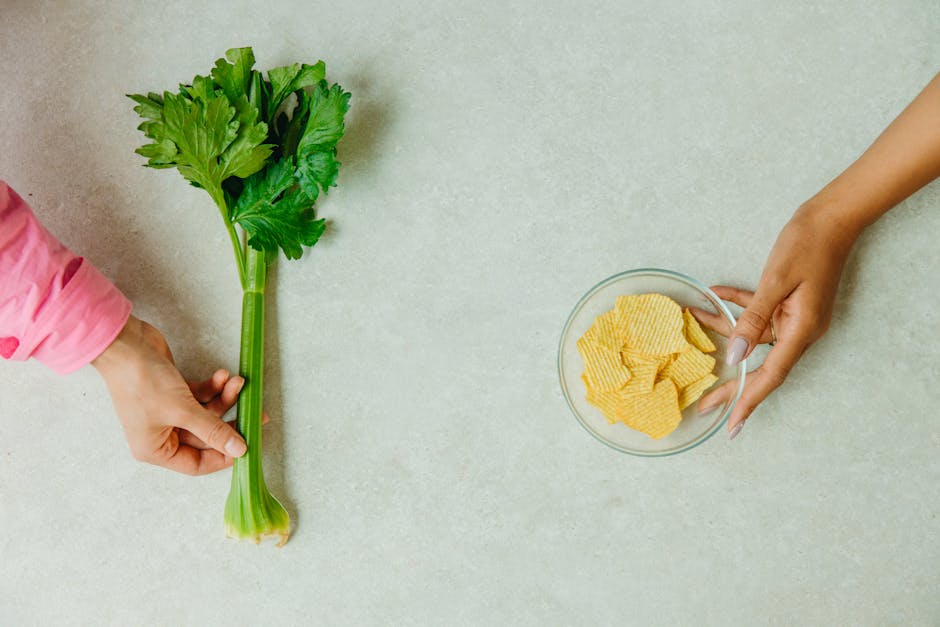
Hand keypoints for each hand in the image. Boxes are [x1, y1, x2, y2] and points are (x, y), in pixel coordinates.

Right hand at [93, 315, 250, 474]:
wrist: (125, 344)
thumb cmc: (143, 382)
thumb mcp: (182, 410)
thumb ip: (213, 431)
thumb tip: (239, 450)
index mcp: (155, 450)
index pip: (197, 464)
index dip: (223, 456)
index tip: (248, 445)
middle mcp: (161, 434)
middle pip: (206, 437)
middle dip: (230, 421)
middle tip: (257, 413)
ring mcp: (168, 412)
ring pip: (207, 414)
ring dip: (224, 398)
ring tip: (237, 383)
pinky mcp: (175, 392)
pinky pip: (201, 397)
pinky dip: (214, 387)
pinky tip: (223, 375)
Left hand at [691, 203, 861, 438]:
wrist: (832, 216)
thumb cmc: (806, 245)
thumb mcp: (775, 282)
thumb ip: (752, 319)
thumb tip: (734, 356)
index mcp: (801, 331)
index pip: (770, 376)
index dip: (748, 401)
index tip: (732, 426)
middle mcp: (800, 330)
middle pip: (760, 365)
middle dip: (731, 384)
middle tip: (704, 406)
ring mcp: (796, 317)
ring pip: (753, 335)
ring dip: (723, 327)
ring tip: (692, 320)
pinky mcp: (790, 303)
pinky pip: (759, 313)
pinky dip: (737, 306)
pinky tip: (713, 294)